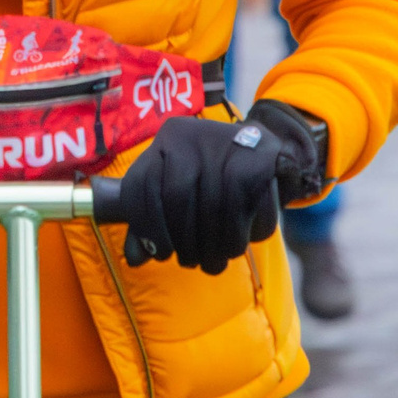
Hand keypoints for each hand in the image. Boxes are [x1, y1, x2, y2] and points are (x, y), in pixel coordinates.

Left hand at [118, 100, 328, 274]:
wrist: (262, 152)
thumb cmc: (210, 178)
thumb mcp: (174, 190)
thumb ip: (151, 222)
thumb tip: (135, 258)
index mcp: (169, 137)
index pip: (142, 183)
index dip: (147, 226)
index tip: (160, 254)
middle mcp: (194, 134)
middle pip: (177, 196)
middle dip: (183, 240)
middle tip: (189, 262)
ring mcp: (228, 143)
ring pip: (213, 206)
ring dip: (212, 247)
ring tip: (212, 263)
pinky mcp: (260, 159)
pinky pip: (244, 209)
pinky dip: (237, 237)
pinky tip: (234, 246)